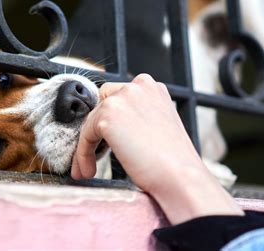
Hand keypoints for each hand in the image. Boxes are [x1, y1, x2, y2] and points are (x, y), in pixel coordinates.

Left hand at [71, 74, 242, 223]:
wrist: (180, 177)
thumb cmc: (173, 162)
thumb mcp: (158, 126)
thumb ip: (137, 117)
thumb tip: (114, 127)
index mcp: (152, 87)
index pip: (118, 96)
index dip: (112, 122)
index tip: (108, 145)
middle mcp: (138, 86)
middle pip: (102, 103)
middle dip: (97, 129)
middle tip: (97, 155)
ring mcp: (123, 98)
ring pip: (92, 121)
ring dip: (88, 146)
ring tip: (89, 169)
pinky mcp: (108, 114)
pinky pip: (85, 135)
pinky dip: (83, 154)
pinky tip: (89, 171)